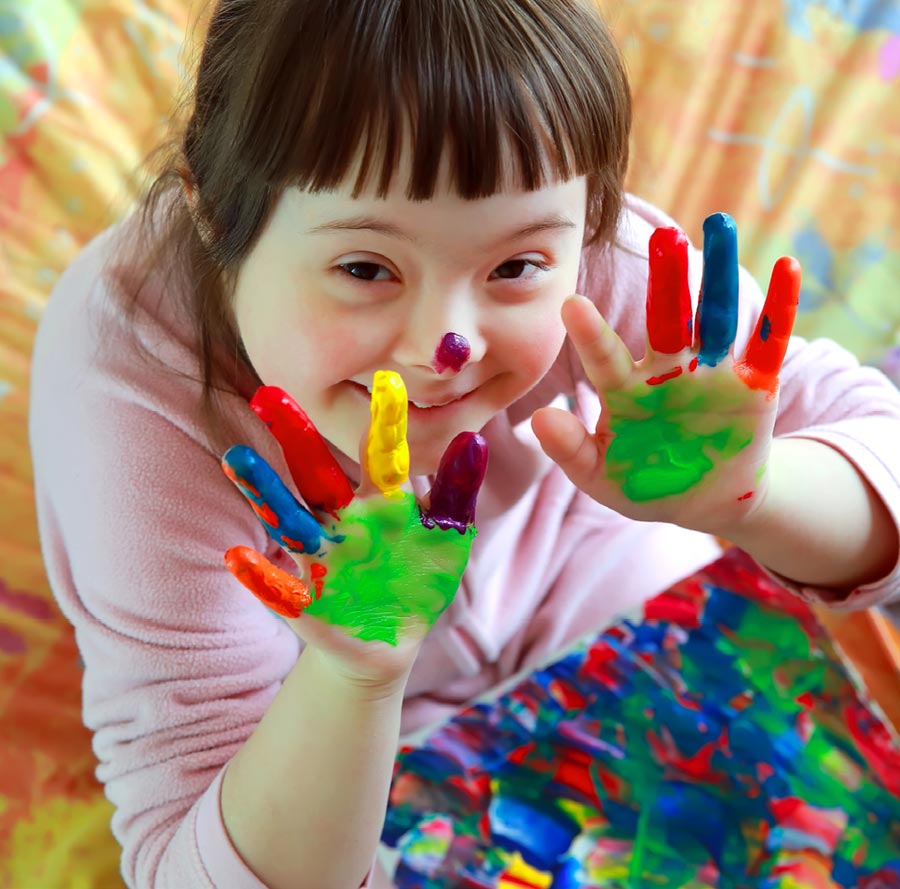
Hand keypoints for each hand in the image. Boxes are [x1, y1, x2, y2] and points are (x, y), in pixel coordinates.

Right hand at [220, 371, 487, 684]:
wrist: (392, 640)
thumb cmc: (419, 580)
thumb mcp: (446, 537)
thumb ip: (456, 493)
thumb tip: (473, 439)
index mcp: (380, 502)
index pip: (380, 455)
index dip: (384, 422)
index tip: (386, 379)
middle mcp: (343, 521)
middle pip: (316, 474)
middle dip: (296, 438)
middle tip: (269, 393)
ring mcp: (322, 559)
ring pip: (289, 520)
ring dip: (264, 491)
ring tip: (238, 458)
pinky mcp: (306, 603)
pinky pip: (280, 589)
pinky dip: (260, 576)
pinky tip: (238, 557)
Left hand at [532, 213, 799, 535]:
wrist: (703, 500)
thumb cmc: (643, 484)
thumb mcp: (601, 477)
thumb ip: (571, 451)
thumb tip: (538, 419)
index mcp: (626, 391)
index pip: (606, 359)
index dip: (591, 335)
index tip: (571, 304)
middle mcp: (667, 370)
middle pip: (666, 319)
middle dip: (666, 281)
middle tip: (663, 238)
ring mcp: (711, 373)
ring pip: (715, 317)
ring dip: (719, 276)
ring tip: (718, 226)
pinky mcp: (754, 384)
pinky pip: (768, 342)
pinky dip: (780, 308)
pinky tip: (788, 267)